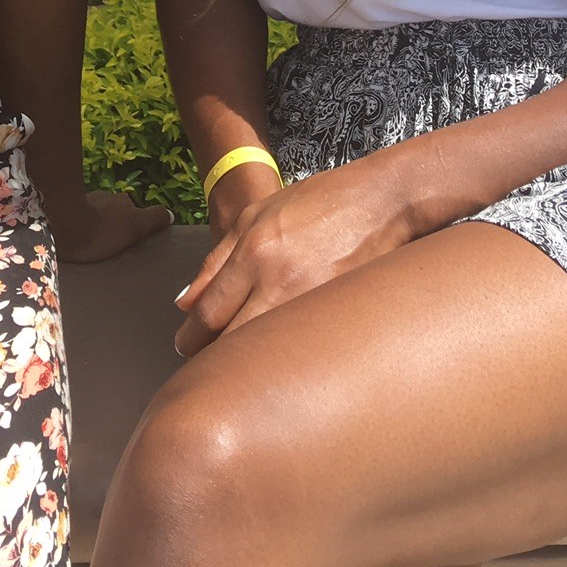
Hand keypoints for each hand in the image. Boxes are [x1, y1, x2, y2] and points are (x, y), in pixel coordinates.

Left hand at [51, 188, 172, 263]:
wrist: (62, 226)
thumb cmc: (102, 229)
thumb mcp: (135, 225)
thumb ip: (154, 219)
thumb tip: (170, 214)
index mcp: (121, 199)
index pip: (132, 210)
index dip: (132, 224)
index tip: (128, 240)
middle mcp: (103, 196)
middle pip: (112, 211)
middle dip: (112, 225)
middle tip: (110, 245)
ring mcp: (81, 202)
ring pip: (93, 215)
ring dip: (93, 227)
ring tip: (91, 247)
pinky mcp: (64, 211)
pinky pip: (76, 221)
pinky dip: (78, 229)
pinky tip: (75, 243)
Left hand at [175, 150, 419, 355]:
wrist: (382, 200)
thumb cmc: (317, 202)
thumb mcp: (256, 215)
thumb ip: (216, 259)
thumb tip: (184, 303)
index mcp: (254, 251)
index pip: (209, 312)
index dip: (190, 337)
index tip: (184, 346)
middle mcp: (280, 279)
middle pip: (232, 341)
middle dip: (212, 357)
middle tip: (205, 364)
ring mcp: (313, 300)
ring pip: (266, 351)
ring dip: (248, 363)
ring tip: (240, 367)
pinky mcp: (340, 314)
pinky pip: (301, 346)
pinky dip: (285, 358)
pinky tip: (279, 358)